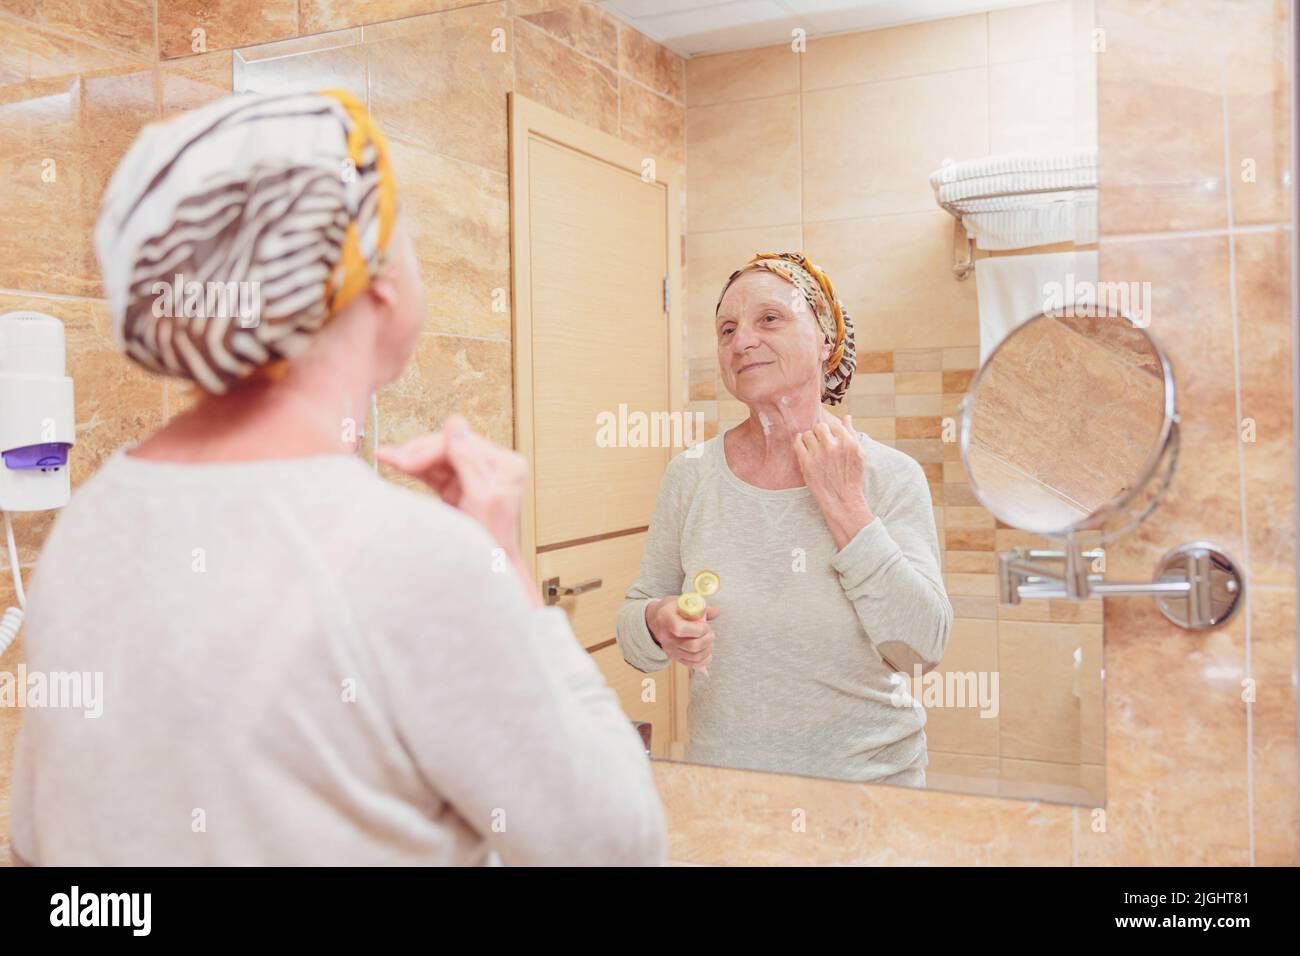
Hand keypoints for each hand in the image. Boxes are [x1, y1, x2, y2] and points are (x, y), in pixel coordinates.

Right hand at [378, 415, 539, 608]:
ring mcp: (474, 475)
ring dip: (411, 457)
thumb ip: (468, 460)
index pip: (462, 443)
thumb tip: (455, 422)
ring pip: (438, 457)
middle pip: (449, 447)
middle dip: (418, 452)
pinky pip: (433, 471)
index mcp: (506, 465)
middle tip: (391, 458)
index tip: (406, 462)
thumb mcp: (480, 498)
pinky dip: (414, 467)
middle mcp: (493, 466)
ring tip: (386, 455)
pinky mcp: (458, 486)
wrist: (488, 572)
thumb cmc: (490, 544)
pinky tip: (394, 461)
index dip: (432, 449)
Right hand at [646, 597, 719, 676]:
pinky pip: (692, 664)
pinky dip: (704, 660)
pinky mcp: (674, 657)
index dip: (698, 630)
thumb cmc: (673, 609)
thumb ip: (701, 608)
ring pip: (694, 657)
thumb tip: (717, 610)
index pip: (680, 629)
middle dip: (707, 640)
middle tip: (710, 632)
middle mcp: (666, 637)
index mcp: (666, 620)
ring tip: (709, 640)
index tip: (705, 625)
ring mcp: (670, 649)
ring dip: (708, 649)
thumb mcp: (683, 602)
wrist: (658, 619)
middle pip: (691, 646)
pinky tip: (707, 652)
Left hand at [793, 413, 875, 550]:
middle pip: (819, 427)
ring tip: (813, 447)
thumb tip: (846, 417)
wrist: (842, 500)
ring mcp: (819, 454)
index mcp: (848, 442)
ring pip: (807, 434)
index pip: (834, 425)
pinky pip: (797, 443)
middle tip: (820, 442)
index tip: (829, 438)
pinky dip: (799, 441)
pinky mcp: (806, 462)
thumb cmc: (852, 477)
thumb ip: (852, 434)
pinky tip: (803, 445)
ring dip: (809, 438)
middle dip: (819, 433)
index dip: (830, 431)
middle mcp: (833, 446)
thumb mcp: (859, 454)